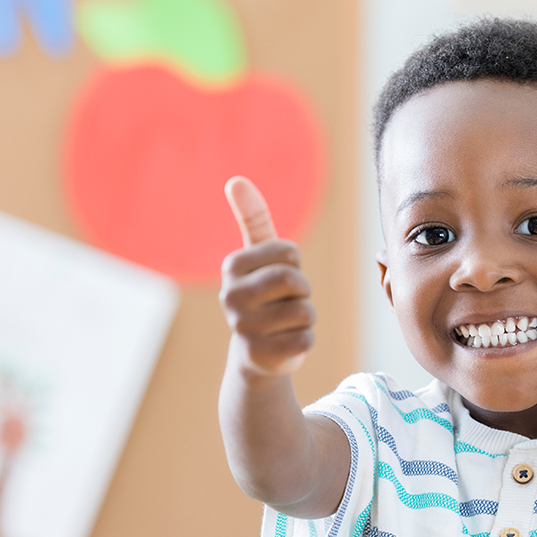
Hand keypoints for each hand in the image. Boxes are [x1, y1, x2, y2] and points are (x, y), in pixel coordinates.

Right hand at [219, 176, 313, 375]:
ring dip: (304, 317)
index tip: (277, 279)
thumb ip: (253, 218)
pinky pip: (306, 338)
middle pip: (295, 281)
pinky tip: (284, 343)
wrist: (256, 352)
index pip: (289, 253)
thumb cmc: (264, 295)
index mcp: (232, 266)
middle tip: (285, 302)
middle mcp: (230, 297)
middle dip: (301, 291)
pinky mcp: (261, 356)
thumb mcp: (259, 256)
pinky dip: (304, 340)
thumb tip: (236, 180)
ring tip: (284, 323)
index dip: (293, 266)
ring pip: (304, 311)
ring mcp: (244, 328)